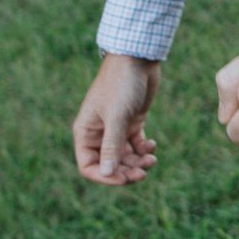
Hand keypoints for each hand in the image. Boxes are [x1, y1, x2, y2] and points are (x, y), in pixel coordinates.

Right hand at [73, 53, 159, 184]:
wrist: (138, 59)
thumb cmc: (121, 84)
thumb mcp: (117, 116)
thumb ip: (112, 146)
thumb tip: (108, 174)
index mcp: (86, 132)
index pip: (88, 166)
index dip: (104, 177)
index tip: (124, 179)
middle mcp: (99, 132)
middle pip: (109, 164)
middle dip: (126, 171)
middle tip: (143, 173)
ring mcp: (116, 128)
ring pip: (125, 156)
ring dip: (137, 162)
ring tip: (151, 159)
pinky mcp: (132, 122)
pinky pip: (136, 145)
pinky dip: (144, 149)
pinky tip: (152, 146)